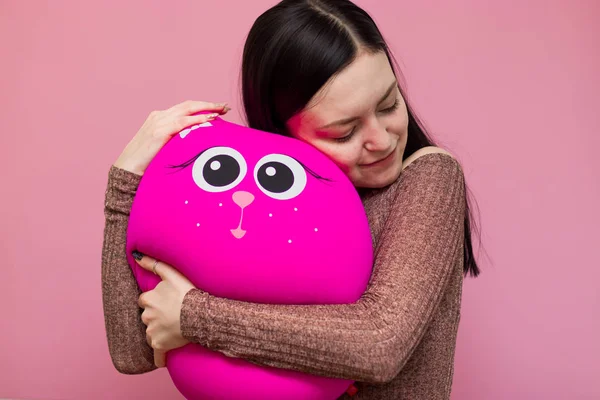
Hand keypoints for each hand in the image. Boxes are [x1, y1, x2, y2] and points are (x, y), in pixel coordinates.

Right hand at [114, 100, 230, 175]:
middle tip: (226, 106)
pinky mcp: (159, 131)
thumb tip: (195, 146)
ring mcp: (158, 122)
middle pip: (189, 105)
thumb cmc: (147, 163)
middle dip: (208, 104)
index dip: (202, 107)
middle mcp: (159, 116)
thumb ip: (176, 142)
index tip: (218, 110)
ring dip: (207, 108)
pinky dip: (197, 119)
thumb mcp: (164, 148)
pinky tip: (210, 119)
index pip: (185, 108)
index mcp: (160, 118)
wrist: (127, 169)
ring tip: (222, 110)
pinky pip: (182, 122)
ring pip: (187, 110)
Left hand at [134, 252, 196, 367]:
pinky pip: (157, 355)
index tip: (164, 302)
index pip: (144, 301)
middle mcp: (147, 316)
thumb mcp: (171, 274)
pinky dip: (160, 357)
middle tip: (170, 315)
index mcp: (148, 299)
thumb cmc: (187, 293)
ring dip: (158, 333)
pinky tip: (162, 360)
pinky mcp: (160, 345)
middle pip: (147, 317)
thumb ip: (153, 264)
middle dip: (155, 317)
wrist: (199, 314)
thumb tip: (135, 255)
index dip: (153, 301)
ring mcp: (152, 332)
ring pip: (151, 333)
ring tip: (172, 331)